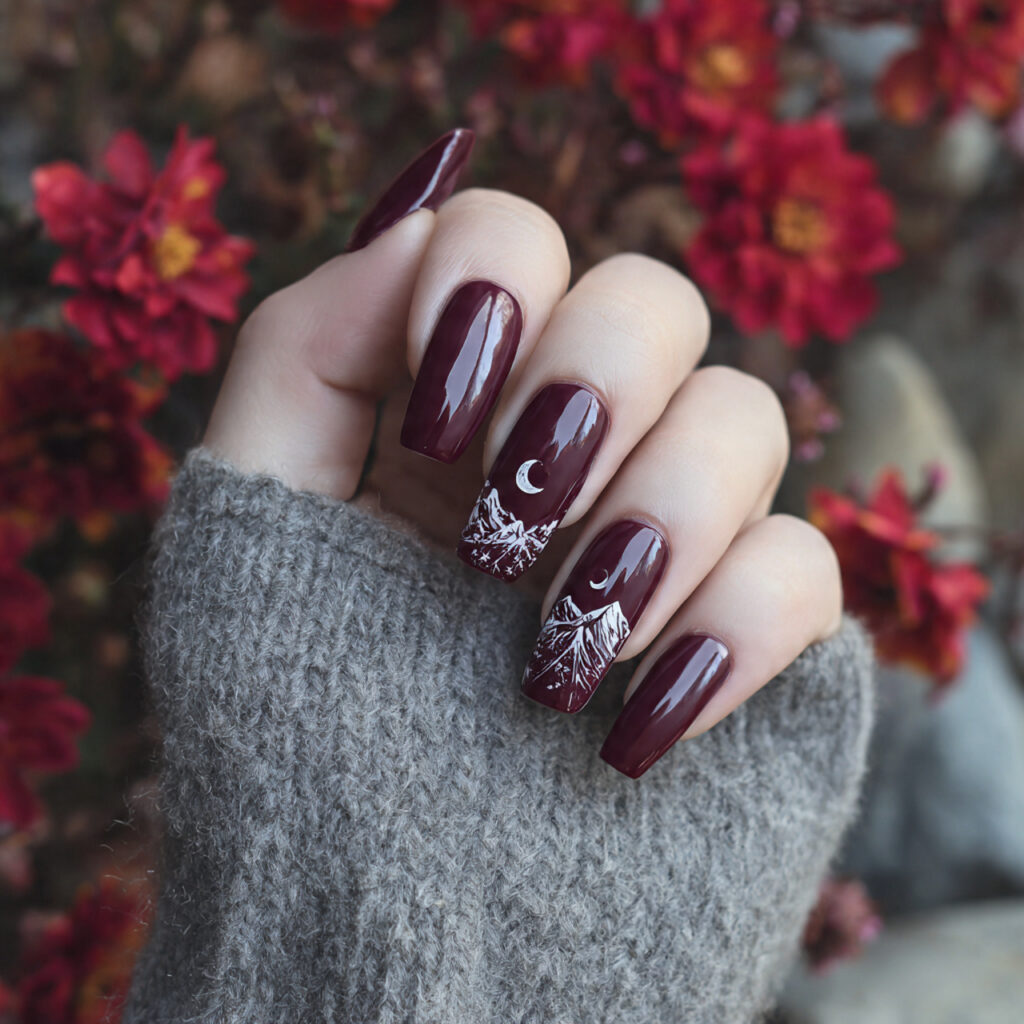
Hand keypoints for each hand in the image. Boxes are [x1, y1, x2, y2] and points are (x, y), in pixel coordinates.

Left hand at [203, 129, 842, 778]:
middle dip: (591, 392)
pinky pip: (804, 567)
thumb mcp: (248, 523)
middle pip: (654, 299)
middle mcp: (569, 444)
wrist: (376, 916)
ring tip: (556, 649)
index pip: (512, 240)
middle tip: (501, 535)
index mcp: (452, 401)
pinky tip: (640, 720)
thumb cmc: (292, 722)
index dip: (490, 290)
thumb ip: (305, 351)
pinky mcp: (743, 627)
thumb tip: (423, 222)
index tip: (435, 422)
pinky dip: (734, 629)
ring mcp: (665, 529)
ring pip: (746, 417)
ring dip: (657, 519)